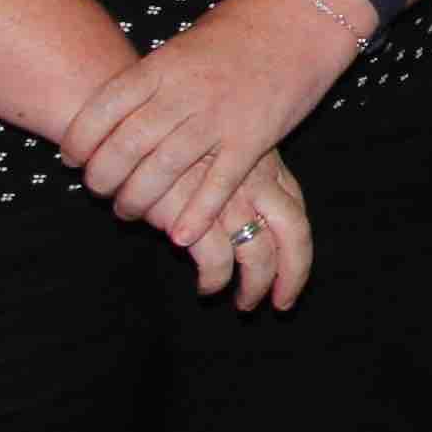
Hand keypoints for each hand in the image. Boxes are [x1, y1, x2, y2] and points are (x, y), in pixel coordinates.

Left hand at [60, 0, 354, 251]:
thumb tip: (119, 110)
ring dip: (138, 200)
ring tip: (128, 210)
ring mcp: (220, 116)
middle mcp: (185, 93)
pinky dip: (196, 213)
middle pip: (125, 147)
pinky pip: (218, 184)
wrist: (305, 16)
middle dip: (103, 178)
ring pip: (163, 171)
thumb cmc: (244, 25)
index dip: (79, 142)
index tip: (71, 159)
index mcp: (162, 65)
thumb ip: (155, 78)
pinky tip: (179, 234)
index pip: (102, 111)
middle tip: (99, 190)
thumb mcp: (186, 43)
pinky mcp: (254, 138)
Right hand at [183, 149, 315, 312]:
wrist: (134, 128)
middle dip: (293, 273)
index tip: (292, 273)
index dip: (297, 247)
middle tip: (282, 302)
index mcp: (264, 164)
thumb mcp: (216, 146)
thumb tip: (249, 212)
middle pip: (294, 233)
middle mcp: (255, 182)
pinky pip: (218, 263)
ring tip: (244, 303)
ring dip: (254, 286)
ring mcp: (229, 200)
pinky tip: (206, 288)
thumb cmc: (171, 136)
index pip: (295, 211)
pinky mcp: (197, 217)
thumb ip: (236, 173)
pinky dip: (215, 281)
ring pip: (259, 256)